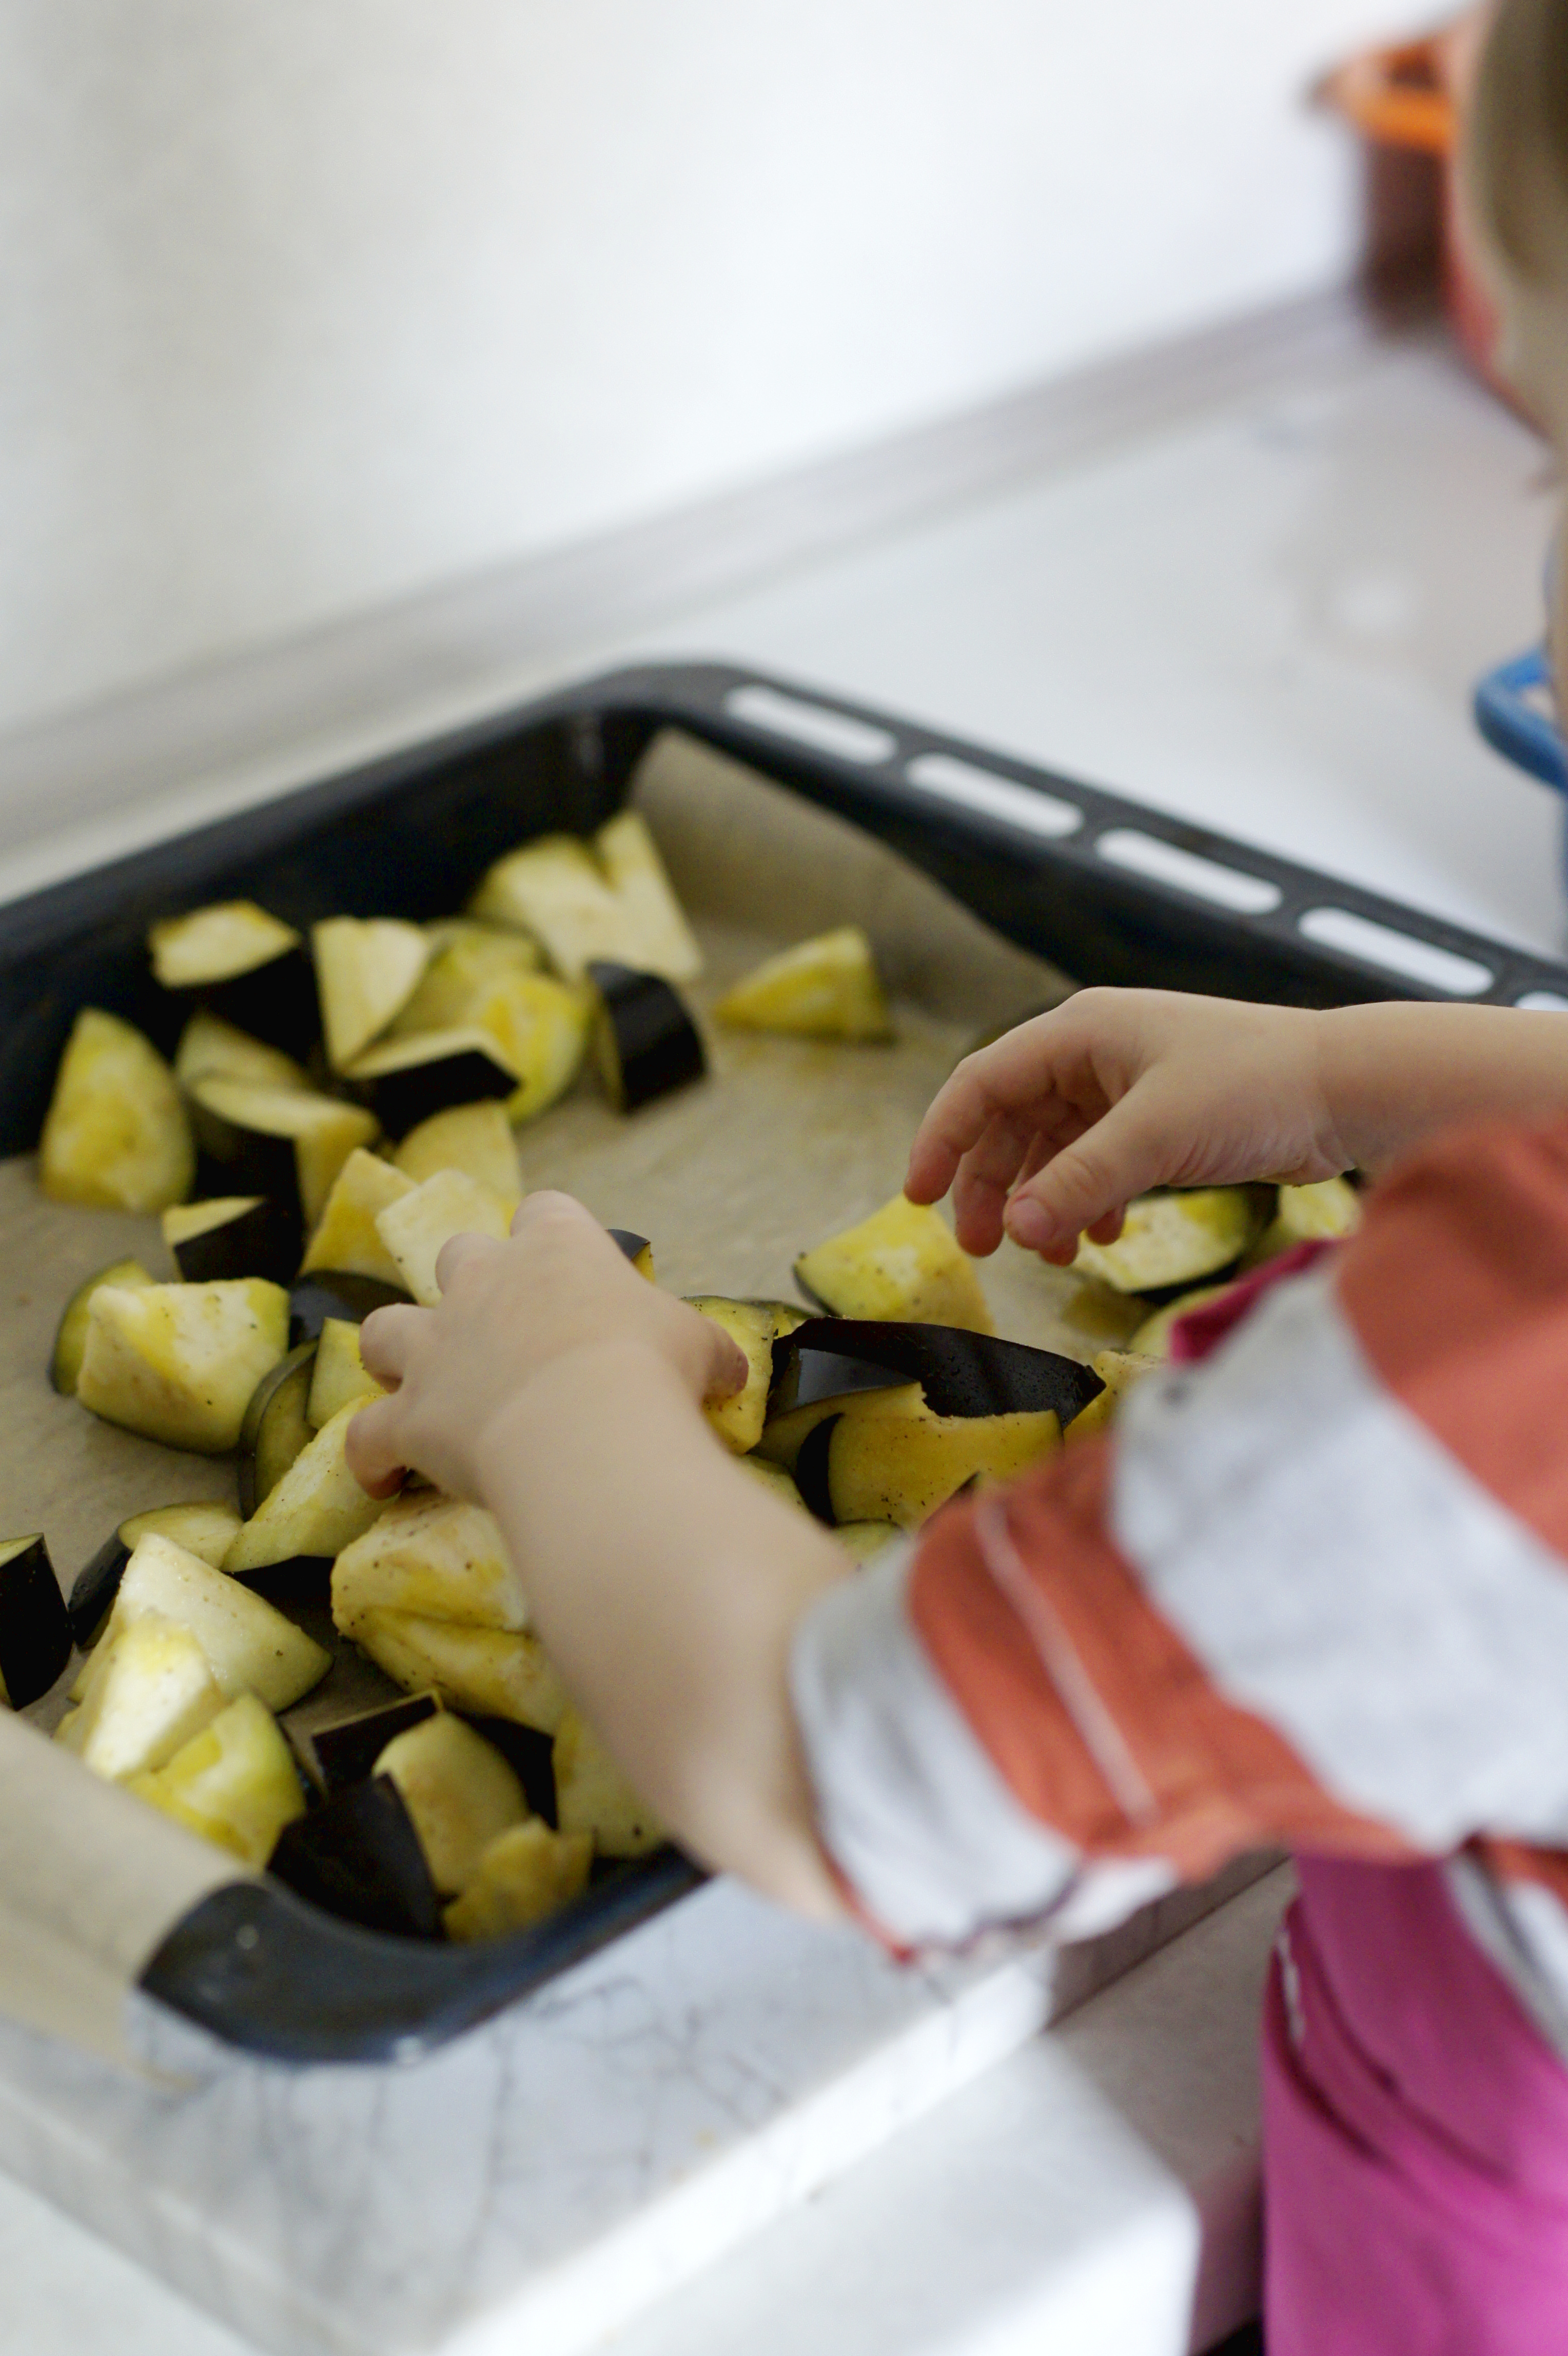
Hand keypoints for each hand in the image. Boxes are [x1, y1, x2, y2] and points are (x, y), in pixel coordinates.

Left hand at [347, 1191, 748, 1500]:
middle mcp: (485, 1284)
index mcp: (558, 1251)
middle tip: (498, 1329)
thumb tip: (730, 1375)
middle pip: (458, 1256)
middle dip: (469, 1285)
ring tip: (412, 1386)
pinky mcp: (409, 1413)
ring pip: (385, 1330)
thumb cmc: (651, 1372)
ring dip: (396, 1354)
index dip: (553, 1235)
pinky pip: (365, 1434)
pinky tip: (382, 1476)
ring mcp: (437, 1347)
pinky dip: (369, 1455)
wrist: (588, 1430)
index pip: (547, 1211)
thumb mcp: (699, 1349)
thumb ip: (704, 1352)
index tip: (567, 1267)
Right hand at [905, 988, 1342, 1261]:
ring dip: (1042, 1201)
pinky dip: (1088, 1202)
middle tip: (981, 1248)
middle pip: (1011, 1121)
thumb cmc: (1254, 1088)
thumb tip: (1016, 1230)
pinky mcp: (1161, 1120)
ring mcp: (1128, 1086)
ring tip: (1047, 1255)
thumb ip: (1079, 1184)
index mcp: (1080, 1033)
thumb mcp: (1155, 1137)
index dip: (942, 1138)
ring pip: (1054, 1148)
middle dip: (992, 1186)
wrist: (1345, 1090)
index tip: (917, 1197)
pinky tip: (1100, 1239)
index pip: (982, 1082)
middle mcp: (1095, 1053)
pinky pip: (1098, 1163)